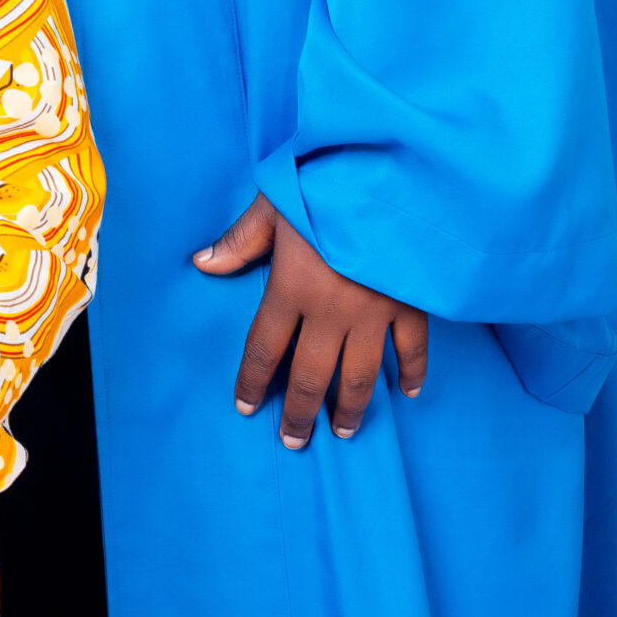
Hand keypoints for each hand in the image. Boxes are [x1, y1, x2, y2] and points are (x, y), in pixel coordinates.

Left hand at [193, 193, 427, 445]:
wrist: (392, 174)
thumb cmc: (327, 182)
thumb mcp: (274, 203)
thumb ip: (241, 239)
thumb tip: (202, 263)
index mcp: (291, 287)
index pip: (264, 348)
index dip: (252, 382)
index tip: (245, 408)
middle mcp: (331, 310)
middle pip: (309, 376)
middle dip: (298, 413)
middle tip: (294, 441)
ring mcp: (375, 312)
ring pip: (359, 375)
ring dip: (349, 408)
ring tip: (342, 431)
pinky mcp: (412, 303)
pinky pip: (413, 349)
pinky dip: (413, 373)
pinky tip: (409, 394)